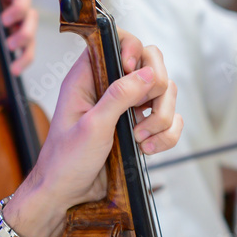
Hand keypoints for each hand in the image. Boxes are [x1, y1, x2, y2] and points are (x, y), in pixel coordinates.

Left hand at [0, 0, 36, 119]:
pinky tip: (13, 66)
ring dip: (24, 35)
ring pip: (32, 20)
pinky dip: (25, 57)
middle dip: (20, 8)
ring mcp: (11, 25)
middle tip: (6, 23)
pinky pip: (32, 46)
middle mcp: (0, 6)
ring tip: (9, 48)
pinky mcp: (19, 44)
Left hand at [3, 35, 182, 236]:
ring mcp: (130, 108)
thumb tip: (147, 73)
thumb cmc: (66, 161)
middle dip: (156, 93)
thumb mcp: (92, 126)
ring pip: (166, 95)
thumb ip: (120, 96)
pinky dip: (167, 136)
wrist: (69, 195)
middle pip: (153, 67)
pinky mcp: (142, 128)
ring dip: (161, 120)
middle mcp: (112, 88)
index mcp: (90, 77)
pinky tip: (149, 149)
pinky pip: (170, 122)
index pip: (120, 42)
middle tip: (141, 115)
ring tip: (140, 140)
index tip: (133, 73)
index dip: (134, 51)